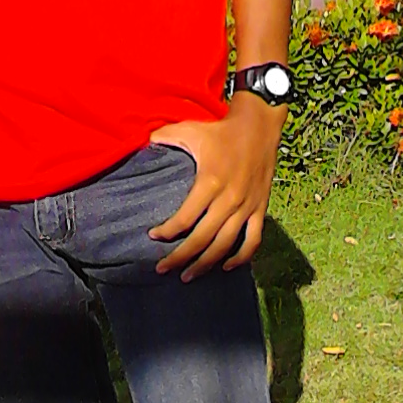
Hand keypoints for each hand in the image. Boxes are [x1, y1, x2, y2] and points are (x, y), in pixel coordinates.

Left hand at [148, 91, 285, 280]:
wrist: (260, 125)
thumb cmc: (220, 130)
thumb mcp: (190, 129)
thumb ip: (164, 136)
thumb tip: (141, 142)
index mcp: (210, 182)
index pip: (185, 218)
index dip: (167, 232)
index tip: (153, 237)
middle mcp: (229, 198)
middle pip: (202, 239)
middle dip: (180, 258)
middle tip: (162, 269)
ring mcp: (247, 206)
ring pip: (225, 245)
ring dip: (205, 264)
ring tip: (187, 276)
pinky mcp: (260, 208)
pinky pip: (253, 240)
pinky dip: (241, 257)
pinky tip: (225, 266)